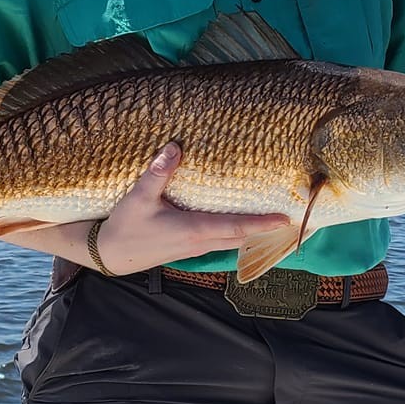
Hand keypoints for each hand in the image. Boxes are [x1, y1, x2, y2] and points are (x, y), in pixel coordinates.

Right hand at [96, 143, 288, 275]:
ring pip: (234, 243)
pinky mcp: (190, 249)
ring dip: (254, 234)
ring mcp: (196, 248)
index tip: (286, 220)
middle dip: (268, 232)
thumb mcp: (139, 198)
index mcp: (194, 230)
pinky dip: (239, 235)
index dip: (263, 225)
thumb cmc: (126, 227)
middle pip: (242, 239)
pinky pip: (222, 243)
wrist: (111, 255)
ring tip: (275, 222)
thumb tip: (174, 148)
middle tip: (292, 220)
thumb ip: (158, 173)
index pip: (236, 228)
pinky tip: (244, 226)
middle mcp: (200, 242)